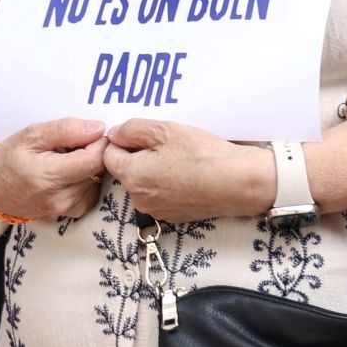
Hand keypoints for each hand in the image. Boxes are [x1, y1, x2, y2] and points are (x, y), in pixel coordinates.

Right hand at [0, 117, 108, 219]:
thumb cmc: (8, 158)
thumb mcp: (31, 135)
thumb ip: (65, 130)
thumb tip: (98, 128)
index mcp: (50, 176)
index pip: (95, 159)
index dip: (99, 142)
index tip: (89, 132)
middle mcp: (62, 198)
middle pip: (98, 169)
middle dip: (91, 151)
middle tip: (71, 144)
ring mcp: (68, 208)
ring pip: (97, 179)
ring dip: (87, 165)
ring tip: (65, 158)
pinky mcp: (72, 212)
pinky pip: (91, 190)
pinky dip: (85, 178)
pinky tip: (68, 172)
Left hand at [103, 120, 274, 223]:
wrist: (238, 183)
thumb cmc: (201, 154)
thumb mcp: (163, 130)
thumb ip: (131, 129)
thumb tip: (114, 134)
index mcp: (132, 176)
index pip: (108, 155)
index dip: (122, 140)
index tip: (143, 133)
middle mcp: (139, 199)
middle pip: (126, 170)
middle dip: (139, 155)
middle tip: (166, 143)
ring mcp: (157, 210)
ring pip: (143, 182)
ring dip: (153, 169)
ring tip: (180, 157)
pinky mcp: (174, 216)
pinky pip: (160, 194)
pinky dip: (167, 183)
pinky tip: (187, 173)